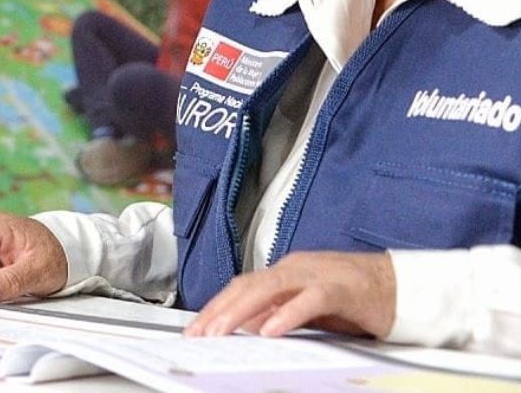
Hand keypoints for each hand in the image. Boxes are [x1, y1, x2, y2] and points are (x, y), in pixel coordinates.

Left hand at [185, 251, 393, 339]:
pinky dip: (286, 315)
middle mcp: (296, 268)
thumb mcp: (311, 308)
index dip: (217, 306)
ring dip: (241, 312)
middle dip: (219, 311)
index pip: (242, 287)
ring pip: (269, 289)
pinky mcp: (341, 289)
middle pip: (248, 286)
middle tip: (199, 334)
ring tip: (221, 332)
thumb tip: (249, 326)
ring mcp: (317, 275)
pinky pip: (308, 301)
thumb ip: (281, 312)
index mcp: (287, 272)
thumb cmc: (359, 298)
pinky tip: (269, 331)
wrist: (405, 287)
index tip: (197, 329)